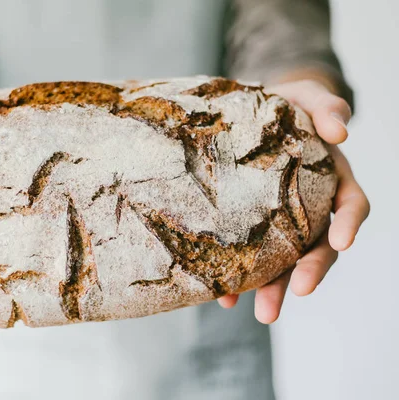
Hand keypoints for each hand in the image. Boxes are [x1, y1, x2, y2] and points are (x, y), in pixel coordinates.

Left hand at [217, 79, 369, 322]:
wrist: (247, 114)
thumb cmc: (284, 105)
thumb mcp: (305, 96)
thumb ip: (326, 104)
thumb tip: (342, 131)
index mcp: (331, 179)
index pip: (351, 205)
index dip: (350, 225)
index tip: (341, 242)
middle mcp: (310, 207)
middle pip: (319, 245)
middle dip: (311, 270)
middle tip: (297, 292)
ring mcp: (280, 222)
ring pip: (284, 261)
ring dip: (275, 287)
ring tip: (262, 313)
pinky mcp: (250, 229)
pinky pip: (248, 257)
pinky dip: (239, 278)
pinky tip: (224, 296)